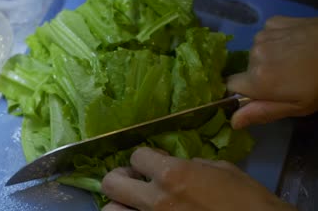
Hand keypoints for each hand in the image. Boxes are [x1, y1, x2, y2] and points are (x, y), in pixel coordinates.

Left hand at [101, 147, 295, 210]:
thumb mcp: (223, 171)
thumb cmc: (248, 201)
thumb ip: (193, 165)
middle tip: (133, 181)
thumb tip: (177, 164)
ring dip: (119, 205)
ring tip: (133, 204)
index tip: (152, 162)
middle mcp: (155, 199)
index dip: (144, 158)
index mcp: (172, 175)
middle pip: (112, 183)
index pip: (137, 155)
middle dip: (119, 178)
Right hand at [227, 16, 317, 128]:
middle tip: (287, 79)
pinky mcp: (273, 21)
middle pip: (246, 69)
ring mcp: (263, 35)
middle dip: (260, 75)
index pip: (230, 86)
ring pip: (256, 52)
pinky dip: (276, 41)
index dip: (244, 92)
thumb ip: (262, 112)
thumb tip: (233, 121)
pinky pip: (266, 35)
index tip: (261, 94)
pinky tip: (295, 44)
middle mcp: (253, 55)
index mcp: (257, 79)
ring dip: (269, 57)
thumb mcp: (298, 106)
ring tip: (294, 60)